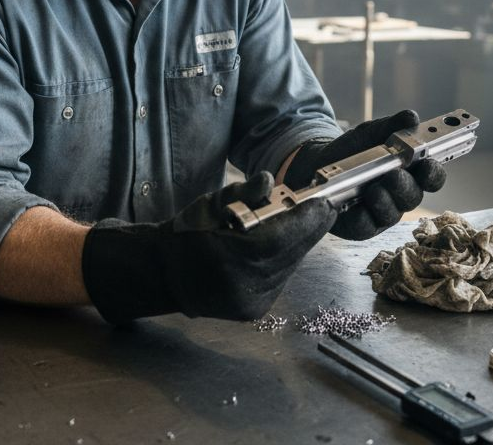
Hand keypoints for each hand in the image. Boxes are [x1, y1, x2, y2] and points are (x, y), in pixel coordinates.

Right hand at [82, 172, 336, 322]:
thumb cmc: (188, 234)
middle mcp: (239, 286)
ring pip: (288, 268)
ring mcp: (248, 303)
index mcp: (223, 259)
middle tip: (326, 210)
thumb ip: (239, 194)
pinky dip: (288, 259)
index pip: (276, 239)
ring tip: (311, 222)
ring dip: (301, 244)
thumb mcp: (208, 206)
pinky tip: (292, 243)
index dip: (304, 222)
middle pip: (288, 255)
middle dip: (309, 231)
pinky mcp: (254, 310)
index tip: (324, 204)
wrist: (167, 274)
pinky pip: (280, 279)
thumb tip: (267, 181)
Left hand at [283, 109, 446, 240]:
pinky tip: (354, 207)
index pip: (432, 176)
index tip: (427, 164)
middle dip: (405, 186)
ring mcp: (384, 212)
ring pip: (392, 213)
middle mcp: (401, 194)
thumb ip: (391, 126)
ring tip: (373, 189)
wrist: (320, 163)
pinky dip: (362, 216)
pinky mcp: (363, 226)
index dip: (433, 172)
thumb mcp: (371, 133)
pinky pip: (366, 226)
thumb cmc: (354, 149)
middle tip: (394, 174)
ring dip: (384, 201)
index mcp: (411, 172)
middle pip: (413, 196)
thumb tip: (412, 118)